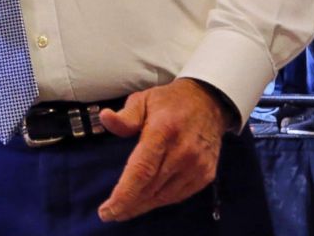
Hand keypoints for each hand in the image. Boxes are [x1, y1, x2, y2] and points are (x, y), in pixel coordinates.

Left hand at [96, 77, 227, 222]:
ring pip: (164, 196)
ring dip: (143, 205)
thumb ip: (125, 116)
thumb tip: (104, 118)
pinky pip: (179, 195)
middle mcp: (183, 152)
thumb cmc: (169, 102)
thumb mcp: (143, 100)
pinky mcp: (206, 174)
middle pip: (151, 188)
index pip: (142, 170)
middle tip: (110, 214)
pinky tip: (147, 202)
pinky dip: (161, 201)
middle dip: (128, 204)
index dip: (124, 194)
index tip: (107, 210)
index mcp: (163, 131)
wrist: (209, 103)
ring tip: (125, 210)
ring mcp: (197, 166)